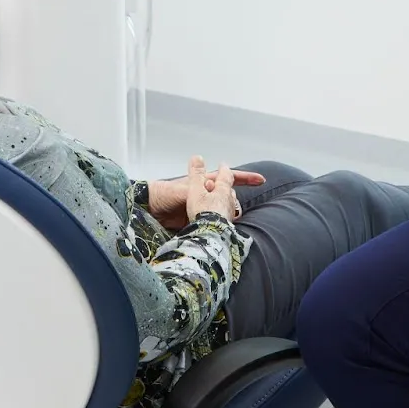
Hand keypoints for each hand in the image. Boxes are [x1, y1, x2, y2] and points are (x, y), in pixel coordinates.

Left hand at [149, 164, 264, 229]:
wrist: (147, 210)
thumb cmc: (161, 194)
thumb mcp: (182, 190)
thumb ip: (198, 184)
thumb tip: (214, 176)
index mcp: (203, 183)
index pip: (228, 178)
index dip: (245, 178)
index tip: (262, 180)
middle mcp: (206, 195)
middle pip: (229, 197)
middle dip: (233, 202)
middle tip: (227, 210)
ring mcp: (202, 208)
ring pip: (224, 211)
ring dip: (227, 215)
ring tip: (221, 221)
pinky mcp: (198, 222)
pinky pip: (214, 223)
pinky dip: (219, 225)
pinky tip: (219, 230)